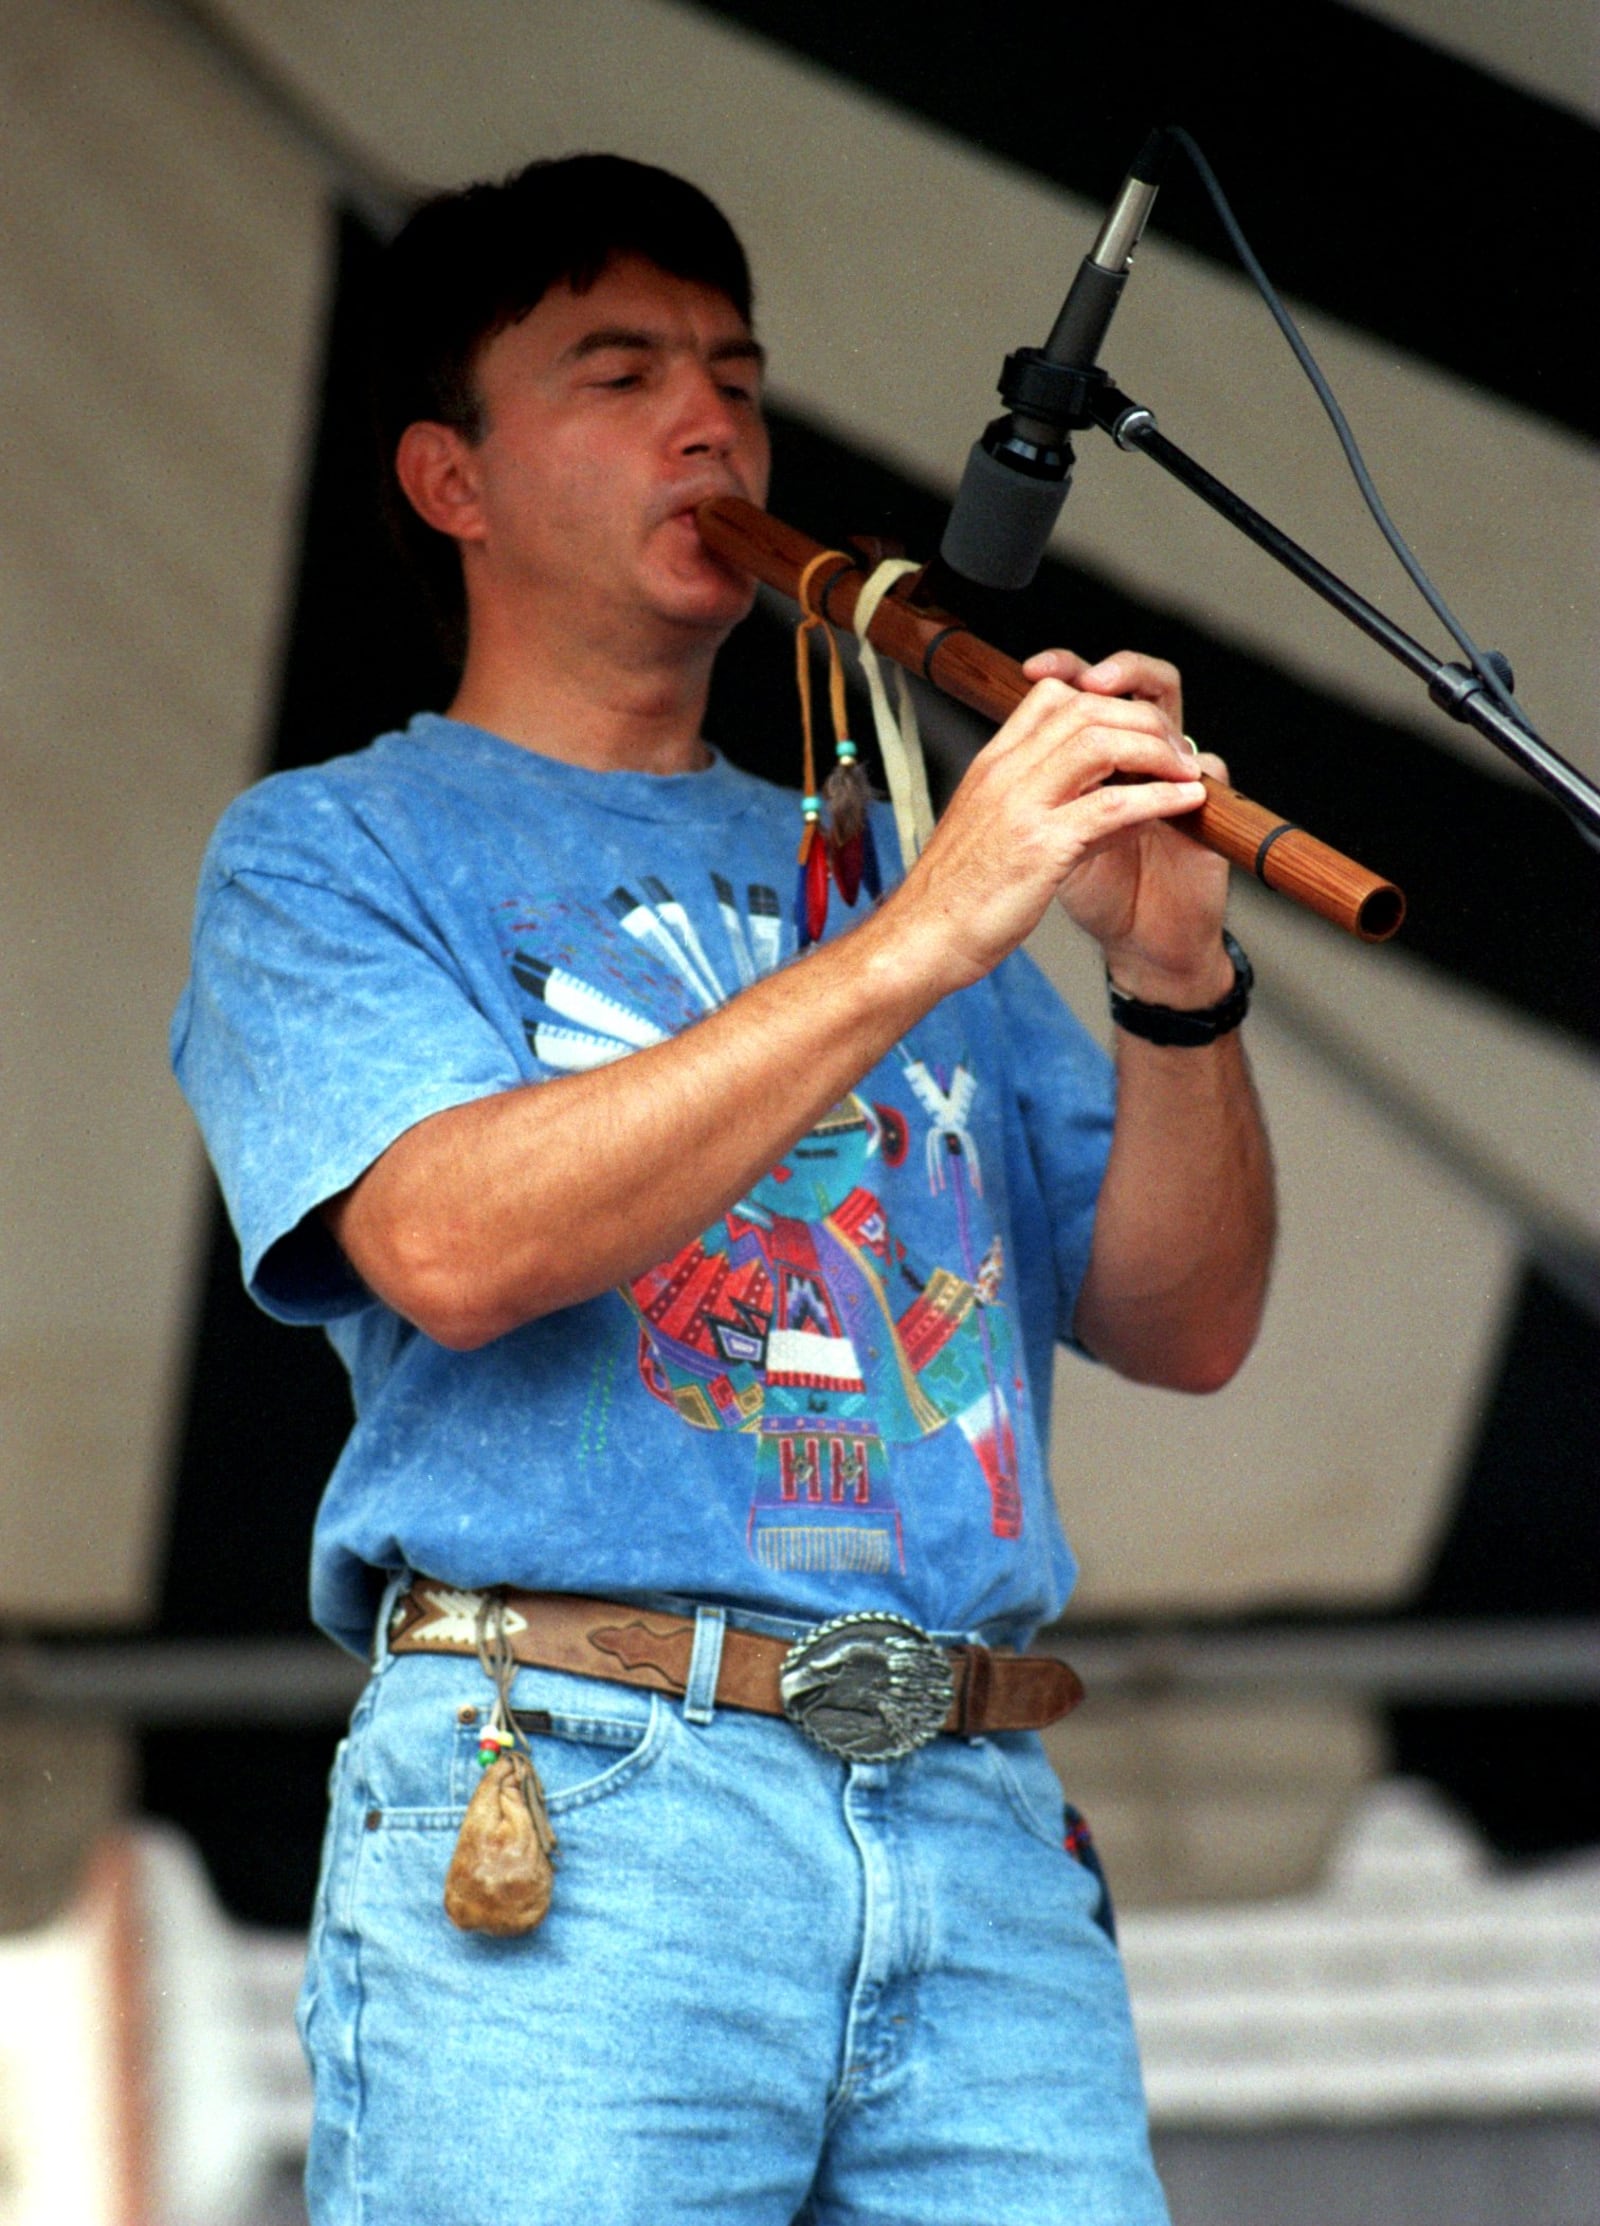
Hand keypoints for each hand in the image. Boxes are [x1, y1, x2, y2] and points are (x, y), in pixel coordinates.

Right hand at [880, 648, 1209, 994]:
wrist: (920, 940)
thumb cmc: (955, 897)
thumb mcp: (996, 833)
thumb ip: (1048, 807)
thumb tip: (1112, 800)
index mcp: (992, 764)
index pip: (1052, 696)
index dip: (1105, 699)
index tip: (1139, 727)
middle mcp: (1005, 772)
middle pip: (1087, 709)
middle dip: (1144, 721)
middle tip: (1178, 751)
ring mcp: (1021, 805)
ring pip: (1102, 743)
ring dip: (1158, 752)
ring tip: (1187, 772)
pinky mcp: (1041, 845)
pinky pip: (1113, 804)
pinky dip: (1159, 798)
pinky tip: (1185, 803)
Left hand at [1024, 648, 1232, 1005]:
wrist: (1141, 941)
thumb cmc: (1097, 893)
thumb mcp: (1054, 841)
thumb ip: (1046, 795)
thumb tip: (1007, 751)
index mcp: (1096, 759)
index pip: (1086, 689)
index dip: (1065, 667)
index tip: (1032, 666)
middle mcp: (1137, 758)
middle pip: (1137, 683)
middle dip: (1114, 671)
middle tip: (1090, 682)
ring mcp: (1175, 777)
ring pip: (1177, 711)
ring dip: (1150, 705)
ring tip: (1125, 715)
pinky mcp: (1208, 808)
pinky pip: (1213, 770)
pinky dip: (1191, 766)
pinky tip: (1170, 778)